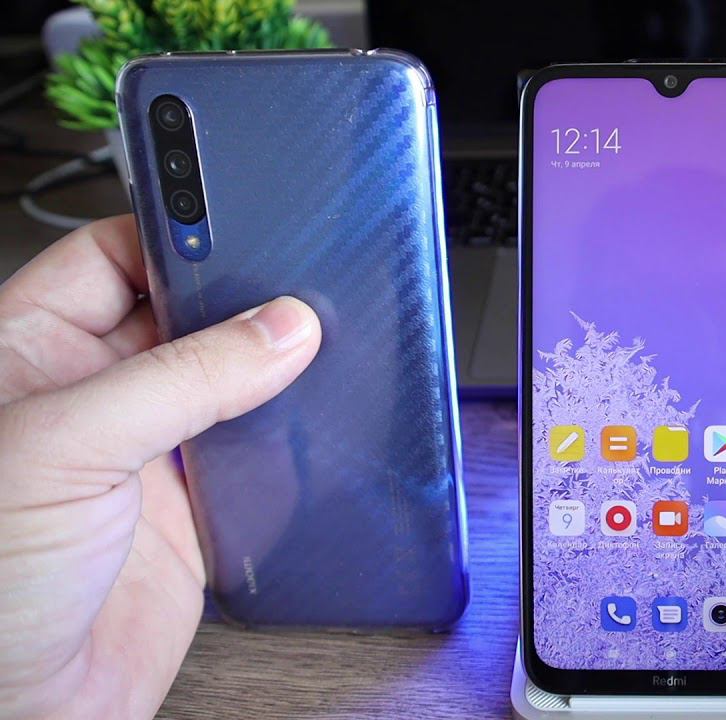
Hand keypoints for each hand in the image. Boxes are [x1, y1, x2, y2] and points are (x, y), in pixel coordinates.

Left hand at [0, 216, 320, 717]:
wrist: (20, 706)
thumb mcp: (65, 448)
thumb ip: (180, 379)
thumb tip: (279, 329)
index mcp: (28, 352)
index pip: (108, 257)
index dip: (171, 231)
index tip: (239, 216)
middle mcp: (89, 396)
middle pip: (178, 314)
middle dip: (235, 296)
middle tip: (292, 286)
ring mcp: (143, 454)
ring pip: (223, 380)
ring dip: (269, 367)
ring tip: (315, 345)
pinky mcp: (191, 510)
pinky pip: (253, 452)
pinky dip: (289, 436)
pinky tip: (310, 420)